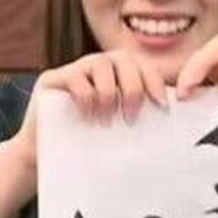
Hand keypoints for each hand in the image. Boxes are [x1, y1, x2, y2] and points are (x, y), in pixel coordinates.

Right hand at [14, 51, 167, 165]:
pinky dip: (86, 97)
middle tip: (132, 116)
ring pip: (100, 63)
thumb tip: (172, 120)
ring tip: (106, 120)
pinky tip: (87, 116)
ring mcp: (74, 69)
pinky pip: (75, 77)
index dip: (154, 80)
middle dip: (133, 87)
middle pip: (123, 59)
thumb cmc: (87, 144)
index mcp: (117, 75)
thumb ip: (138, 117)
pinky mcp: (52, 78)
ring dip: (109, 93)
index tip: (163, 105)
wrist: (45, 158)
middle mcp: (97, 66)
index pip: (142, 65)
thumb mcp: (117, 129)